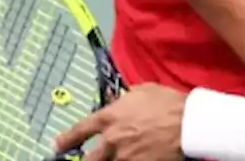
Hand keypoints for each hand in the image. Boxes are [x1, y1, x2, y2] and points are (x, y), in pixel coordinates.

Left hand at [53, 83, 186, 160]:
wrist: (187, 122)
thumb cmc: (166, 102)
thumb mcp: (142, 90)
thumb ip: (125, 98)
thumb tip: (119, 100)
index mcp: (110, 117)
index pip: (81, 130)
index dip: (66, 138)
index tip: (57, 145)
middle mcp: (111, 140)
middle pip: (89, 159)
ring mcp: (124, 157)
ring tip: (120, 157)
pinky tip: (137, 160)